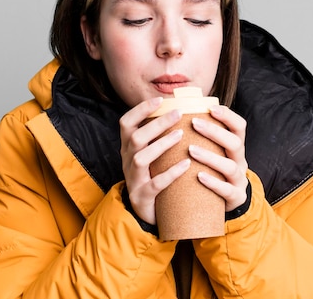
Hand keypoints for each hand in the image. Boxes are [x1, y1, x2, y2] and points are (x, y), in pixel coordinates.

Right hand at [119, 97, 189, 224]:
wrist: (145, 213)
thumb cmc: (153, 175)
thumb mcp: (151, 154)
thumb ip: (159, 135)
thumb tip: (180, 107)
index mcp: (128, 148)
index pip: (126, 123)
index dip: (140, 110)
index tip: (160, 100)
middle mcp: (127, 161)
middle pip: (135, 137)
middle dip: (156, 124)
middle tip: (178, 113)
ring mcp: (133, 179)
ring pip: (141, 158)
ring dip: (161, 144)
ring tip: (181, 135)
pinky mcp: (142, 197)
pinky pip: (155, 184)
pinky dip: (171, 173)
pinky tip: (186, 164)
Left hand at [189, 105, 248, 211]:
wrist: (222, 203)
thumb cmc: (210, 171)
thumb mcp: (211, 152)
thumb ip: (199, 136)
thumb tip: (175, 111)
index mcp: (235, 147)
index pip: (239, 126)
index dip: (228, 116)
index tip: (210, 108)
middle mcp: (240, 161)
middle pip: (235, 143)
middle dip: (215, 132)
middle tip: (194, 123)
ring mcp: (239, 180)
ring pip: (230, 167)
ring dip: (211, 157)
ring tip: (191, 150)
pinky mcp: (235, 198)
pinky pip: (227, 191)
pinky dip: (214, 183)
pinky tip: (199, 176)